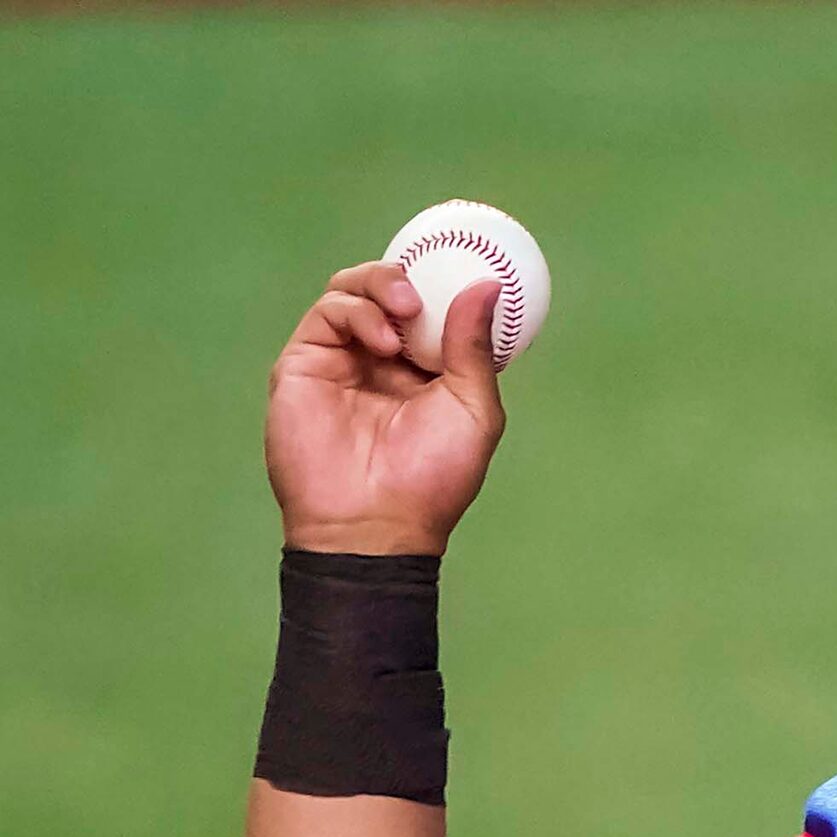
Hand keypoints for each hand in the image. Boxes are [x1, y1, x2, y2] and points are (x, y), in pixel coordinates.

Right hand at [266, 262, 504, 555]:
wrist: (375, 521)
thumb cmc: (432, 478)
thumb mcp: (473, 410)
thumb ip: (474, 347)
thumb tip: (488, 286)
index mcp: (427, 372)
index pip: (431, 310)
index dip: (444, 286)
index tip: (465, 271)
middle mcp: (383, 360)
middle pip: (389, 290)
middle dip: (410, 278)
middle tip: (425, 293)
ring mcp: (342, 358)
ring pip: (352, 290)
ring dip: (381, 284)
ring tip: (405, 310)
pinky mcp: (306, 362)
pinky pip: (326, 312)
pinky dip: (356, 312)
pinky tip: (382, 342)